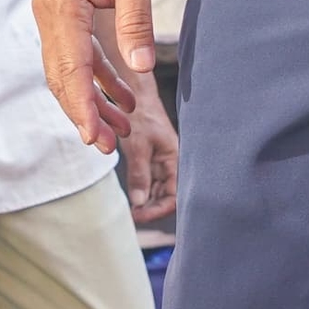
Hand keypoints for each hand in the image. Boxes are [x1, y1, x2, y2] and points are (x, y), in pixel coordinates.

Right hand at [37, 0, 158, 158]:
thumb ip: (135, 22)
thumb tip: (140, 69)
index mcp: (62, 6)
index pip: (71, 68)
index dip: (83, 106)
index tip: (93, 137)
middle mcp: (50, 15)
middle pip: (62, 77)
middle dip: (84, 114)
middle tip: (107, 147)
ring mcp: (54, 15)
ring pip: (67, 71)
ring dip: (91, 101)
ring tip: (119, 132)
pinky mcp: (65, 14)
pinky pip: (76, 56)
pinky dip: (97, 79)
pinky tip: (122, 98)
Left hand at [120, 65, 179, 221]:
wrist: (135, 94)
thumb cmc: (140, 115)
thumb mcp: (138, 146)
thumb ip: (140, 174)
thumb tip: (139, 202)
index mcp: (175, 158)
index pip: (175, 194)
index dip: (159, 209)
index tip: (140, 215)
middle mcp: (171, 162)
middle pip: (168, 195)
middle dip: (153, 208)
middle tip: (134, 214)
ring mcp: (161, 161)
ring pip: (158, 190)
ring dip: (147, 201)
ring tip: (132, 208)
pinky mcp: (151, 158)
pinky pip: (150, 181)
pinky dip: (142, 190)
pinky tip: (133, 196)